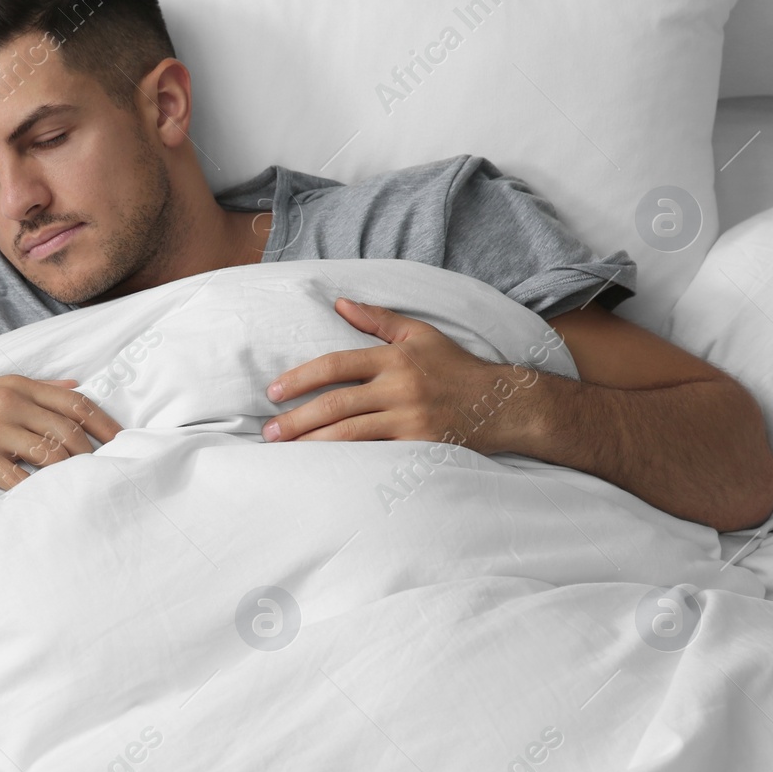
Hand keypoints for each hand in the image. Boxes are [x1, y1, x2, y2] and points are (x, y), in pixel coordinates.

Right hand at [0, 375, 122, 489]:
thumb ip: (36, 387)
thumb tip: (77, 385)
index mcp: (15, 385)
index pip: (75, 403)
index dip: (104, 424)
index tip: (122, 442)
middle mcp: (7, 403)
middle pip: (69, 430)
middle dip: (94, 454)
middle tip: (110, 471)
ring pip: (50, 455)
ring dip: (72, 474)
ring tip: (85, 487)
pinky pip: (20, 479)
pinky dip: (40, 492)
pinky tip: (51, 501)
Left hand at [261, 297, 535, 452]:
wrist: (503, 405)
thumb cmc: (457, 367)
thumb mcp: (420, 334)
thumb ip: (378, 320)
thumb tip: (339, 303)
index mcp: (394, 358)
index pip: (336, 365)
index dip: (300, 378)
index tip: (274, 392)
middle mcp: (399, 387)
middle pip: (336, 403)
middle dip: (297, 419)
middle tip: (269, 432)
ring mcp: (410, 420)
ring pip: (350, 433)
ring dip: (313, 443)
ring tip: (286, 452)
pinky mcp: (420, 447)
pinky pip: (375, 456)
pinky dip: (346, 462)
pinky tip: (323, 469)